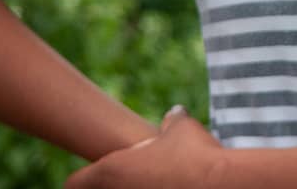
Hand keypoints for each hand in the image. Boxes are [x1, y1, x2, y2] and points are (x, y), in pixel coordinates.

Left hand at [66, 106, 226, 188]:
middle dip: (109, 186)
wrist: (222, 184)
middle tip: (127, 179)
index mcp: (111, 171)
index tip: (93, 176)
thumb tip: (174, 114)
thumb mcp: (182, 128)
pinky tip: (170, 188)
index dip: (82, 179)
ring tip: (151, 184)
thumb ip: (172, 121)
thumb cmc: (197, 154)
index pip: (74, 184)